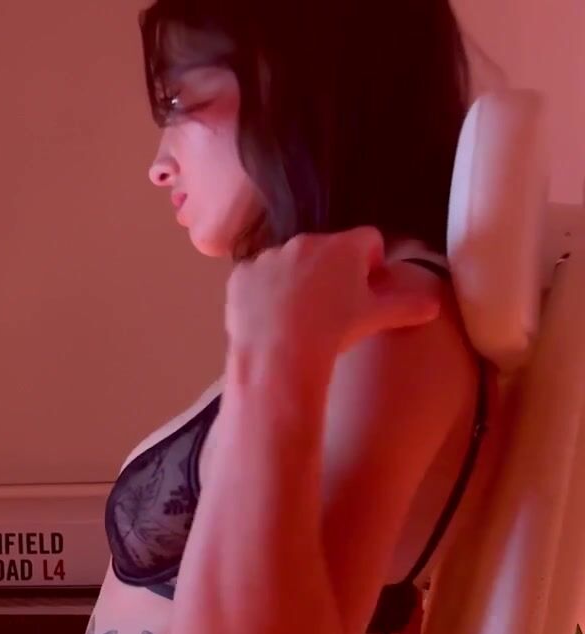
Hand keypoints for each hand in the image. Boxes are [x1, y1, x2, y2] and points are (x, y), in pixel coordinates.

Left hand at [224, 227, 442, 395]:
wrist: (277, 353)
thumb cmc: (334, 331)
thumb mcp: (376, 318)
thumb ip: (408, 305)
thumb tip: (434, 304)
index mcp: (343, 245)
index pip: (368, 240)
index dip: (371, 262)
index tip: (367, 287)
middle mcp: (305, 241)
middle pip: (327, 249)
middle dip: (333, 269)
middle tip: (333, 306)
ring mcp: (269, 256)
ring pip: (289, 262)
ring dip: (296, 279)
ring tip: (298, 315)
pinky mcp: (241, 275)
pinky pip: (257, 278)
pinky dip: (264, 292)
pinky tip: (269, 317)